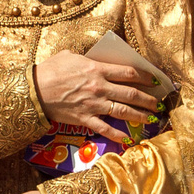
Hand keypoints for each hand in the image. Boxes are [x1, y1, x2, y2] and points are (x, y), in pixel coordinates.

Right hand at [33, 49, 157, 145]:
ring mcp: (94, 104)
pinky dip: (117, 134)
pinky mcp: (85, 118)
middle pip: (131, 93)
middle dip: (148, 99)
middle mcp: (100, 87)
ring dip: (140, 115)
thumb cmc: (50, 70)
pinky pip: (105, 128)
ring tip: (151, 118)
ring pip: (123, 111)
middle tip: (158, 103)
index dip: (145, 76)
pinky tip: (127, 139)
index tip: (154, 81)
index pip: (128, 72)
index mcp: (97, 69)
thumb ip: (87, 58)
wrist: (34, 91)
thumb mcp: (70, 55)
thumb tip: (95, 58)